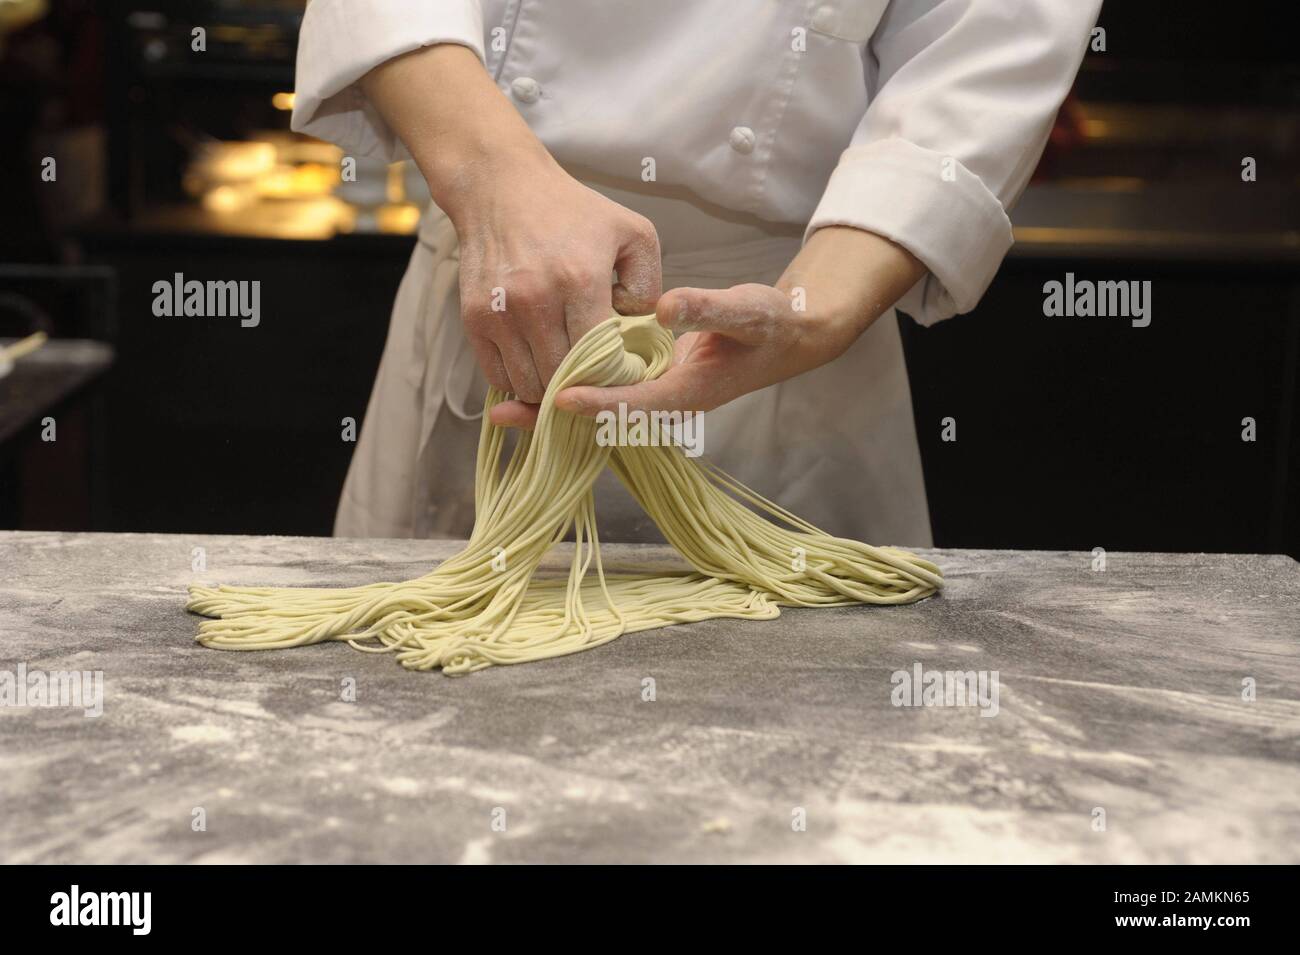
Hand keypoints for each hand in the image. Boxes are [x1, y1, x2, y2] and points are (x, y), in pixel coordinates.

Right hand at [359, 44, 660, 404]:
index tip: (620, 368)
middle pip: (565, 378)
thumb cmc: (573, 212)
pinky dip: (518, 379)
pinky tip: (535, 361)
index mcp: (580, 279)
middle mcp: (536, 299)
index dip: (614, 372)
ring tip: (563, 369)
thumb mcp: (632, 233)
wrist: (501, 187)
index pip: (601, 357)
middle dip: (583, 384)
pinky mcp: (474, 319)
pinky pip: (498, 375)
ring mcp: (500, 312)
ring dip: (549, 387)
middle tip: (593, 375)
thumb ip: (649, 286)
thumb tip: (638, 331)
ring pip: (530, 384)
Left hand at [491, 226, 925, 426]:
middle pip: (602, 415)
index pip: (633, 403)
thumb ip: (704, 308)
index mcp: (686, 390)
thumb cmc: (767, 323)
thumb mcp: (743, 310)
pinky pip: (600, 390)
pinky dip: (567, 386)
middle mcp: (664, 399)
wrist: (785, 336)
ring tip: (500, 407)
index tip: (558, 396)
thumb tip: (661, 308)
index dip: (596, 401)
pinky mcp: (645, 380)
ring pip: (595, 406)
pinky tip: (531, 378)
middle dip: (556, 415)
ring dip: (552, 407)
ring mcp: (652, 392)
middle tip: (504, 413)